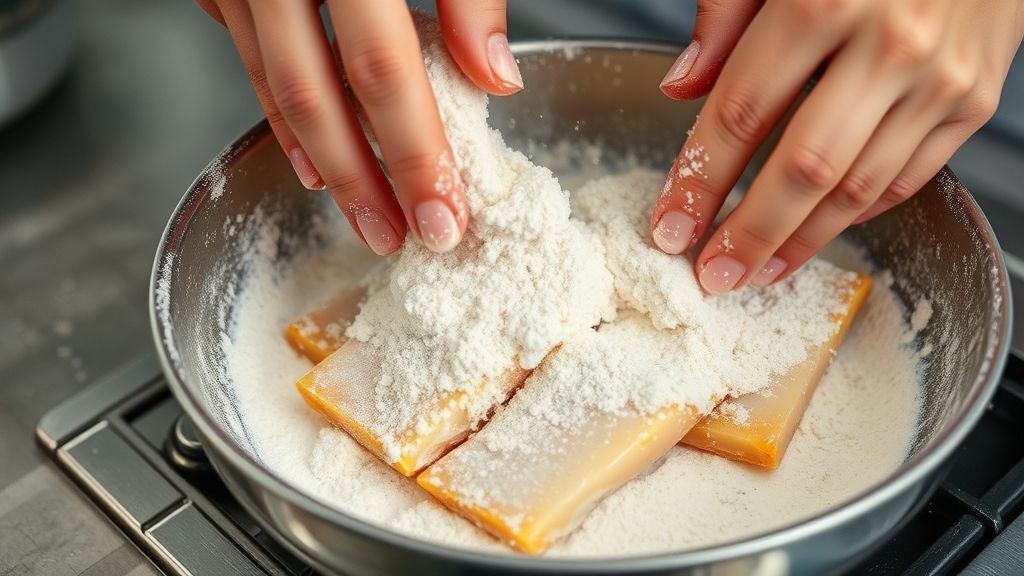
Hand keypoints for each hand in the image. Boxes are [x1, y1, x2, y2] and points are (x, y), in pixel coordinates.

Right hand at [196, 0, 517, 254]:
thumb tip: (493, 75)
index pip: (385, 68)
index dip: (415, 151)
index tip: (444, 216)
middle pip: (317, 93)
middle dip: (362, 179)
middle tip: (399, 238)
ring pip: (273, 78)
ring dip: (317, 157)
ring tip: (357, 212)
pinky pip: (244, 47)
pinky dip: (276, 103)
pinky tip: (306, 149)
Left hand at [652, 0, 1023, 292]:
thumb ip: (726, 15)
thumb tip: (680, 85)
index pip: (739, 114)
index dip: (698, 181)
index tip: (669, 225)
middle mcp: (888, 44)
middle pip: (802, 169)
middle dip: (748, 234)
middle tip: (712, 275)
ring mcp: (940, 77)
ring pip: (857, 188)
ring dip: (799, 241)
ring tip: (757, 272)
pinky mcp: (973, 99)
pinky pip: (907, 177)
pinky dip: (857, 211)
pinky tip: (819, 229)